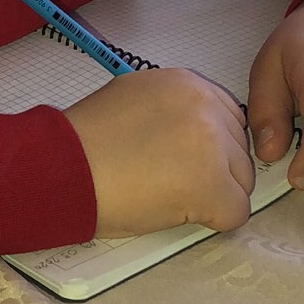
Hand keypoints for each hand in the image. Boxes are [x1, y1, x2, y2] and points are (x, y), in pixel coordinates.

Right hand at [65, 67, 253, 238]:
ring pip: (241, 181)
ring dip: (213, 195)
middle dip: (214, 171)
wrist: (62, 170)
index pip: (227, 119)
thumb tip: (193, 136)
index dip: (206, 147)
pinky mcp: (212, 185)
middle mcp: (206, 106)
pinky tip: (177, 213)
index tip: (177, 160)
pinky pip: (237, 212)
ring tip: (168, 196)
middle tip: (169, 182)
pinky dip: (213, 221)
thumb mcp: (134, 99)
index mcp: (187, 83)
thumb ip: (171, 108)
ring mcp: (213, 145)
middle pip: (239, 149)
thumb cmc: (86, 142)